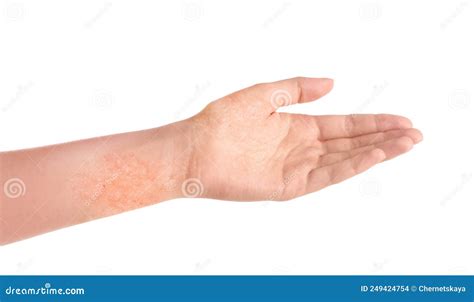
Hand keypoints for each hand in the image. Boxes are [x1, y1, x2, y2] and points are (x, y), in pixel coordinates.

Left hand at [186, 77, 421, 200]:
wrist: (194, 149)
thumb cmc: (221, 121)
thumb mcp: (262, 94)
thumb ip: (296, 89)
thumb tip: (332, 84)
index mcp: (298, 127)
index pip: (344, 126)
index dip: (373, 123)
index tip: (401, 120)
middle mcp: (302, 148)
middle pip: (351, 143)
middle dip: (384, 138)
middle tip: (415, 134)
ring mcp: (297, 168)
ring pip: (345, 160)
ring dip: (376, 152)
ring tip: (405, 144)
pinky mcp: (288, 186)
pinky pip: (326, 175)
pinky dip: (351, 166)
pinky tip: (373, 156)